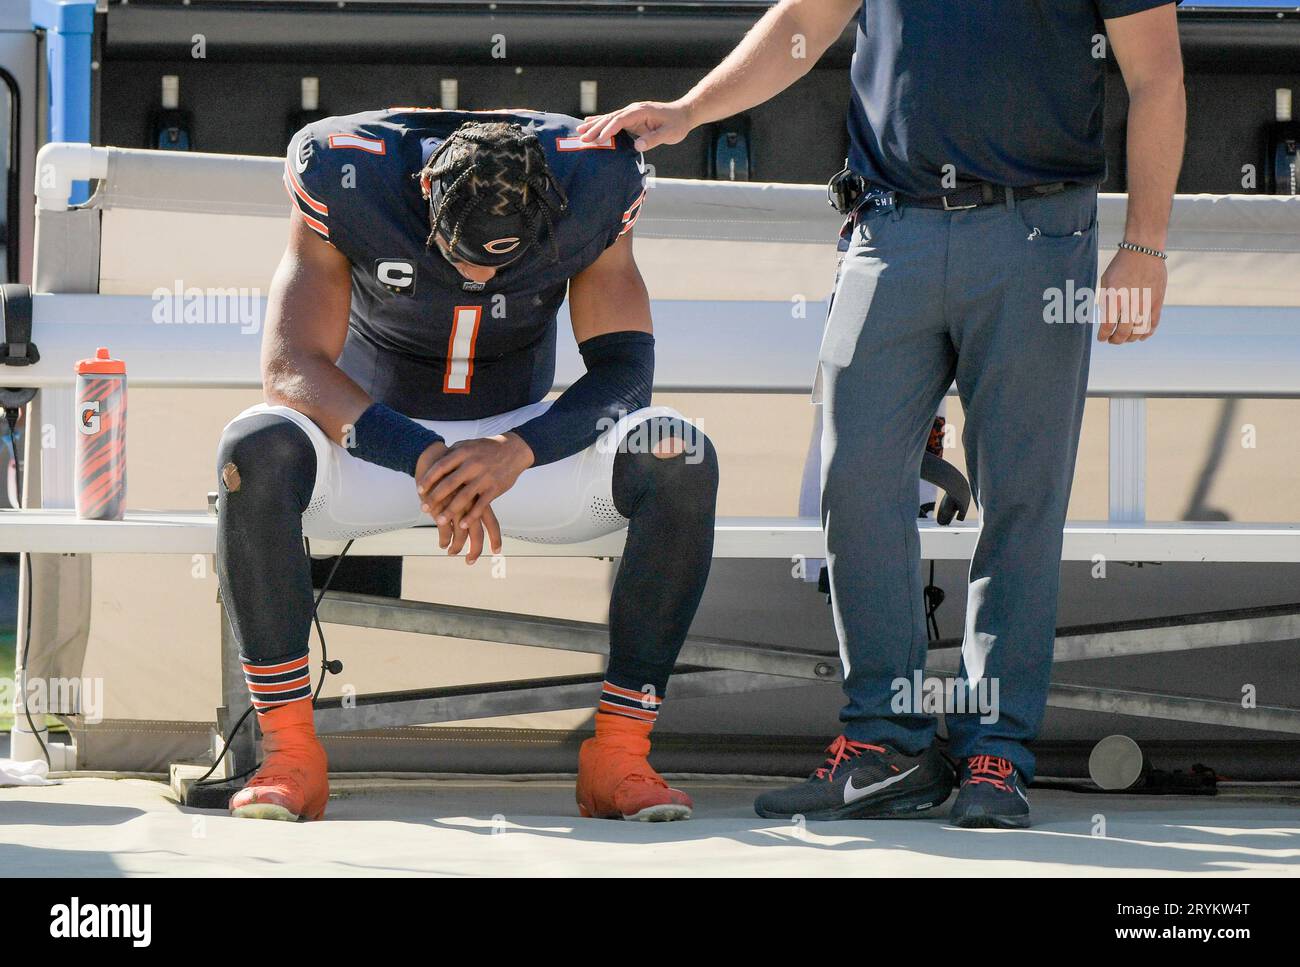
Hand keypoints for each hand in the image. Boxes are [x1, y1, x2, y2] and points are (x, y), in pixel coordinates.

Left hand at [416, 433, 533, 560]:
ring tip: (439, 521)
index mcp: (464, 452)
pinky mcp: (495, 488)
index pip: (441, 467)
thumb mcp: (467, 445)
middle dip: (435, 498)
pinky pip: (481, 505)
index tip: (419, 490)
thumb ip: (451, 454)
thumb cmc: (486, 448)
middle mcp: (473, 464)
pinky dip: (471, 517)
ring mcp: (485, 477)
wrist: (513, 449)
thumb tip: (432, 465)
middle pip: (450, 484)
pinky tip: (462, 525)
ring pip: (464, 497)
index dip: (429, 479)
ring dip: (450, 511)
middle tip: (424, 508)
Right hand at [577, 100, 695, 151]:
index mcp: (640, 111)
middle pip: (610, 118)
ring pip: (609, 118)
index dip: (609, 130)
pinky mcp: (631, 117)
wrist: (683, 114)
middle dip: (595, 128)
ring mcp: (631, 113)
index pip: (620, 120)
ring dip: (594, 125)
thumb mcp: (669, 133)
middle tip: (582, 138)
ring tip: (579, 132)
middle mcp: (633, 110)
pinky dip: (601, 123)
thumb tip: (637, 145)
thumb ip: (653, 139)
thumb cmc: (677, 124)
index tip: (599, 140)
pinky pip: (613, 120)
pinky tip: (589, 124)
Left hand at [1096, 247, 1166, 343]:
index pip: (1107, 327)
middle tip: (1112, 340)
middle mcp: (1131, 304)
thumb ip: (1106, 301)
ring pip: (1139, 332)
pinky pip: (1153, 324)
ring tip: (1125, 338)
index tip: (1101, 338)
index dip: (1103, 336)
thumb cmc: (1121, 266)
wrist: (1143, 251)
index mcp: (1115, 299)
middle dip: (1115, 340)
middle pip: (1123, 333)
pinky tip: (1140, 337)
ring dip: (1130, 339)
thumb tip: (1105, 319)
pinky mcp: (1158, 302)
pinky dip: (1146, 334)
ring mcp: (1146, 304)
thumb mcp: (1106, 282)